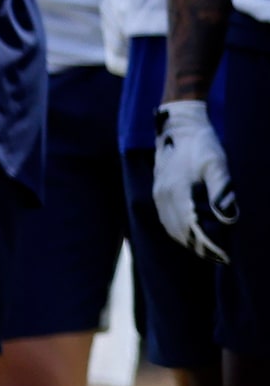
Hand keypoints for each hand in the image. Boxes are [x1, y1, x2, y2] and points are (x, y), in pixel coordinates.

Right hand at [156, 100, 238, 262]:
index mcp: (178, 193)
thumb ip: (221, 192)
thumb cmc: (202, 145)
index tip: (225, 257)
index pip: (193, 230)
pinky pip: (166, 220)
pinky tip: (190, 233)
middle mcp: (164, 197)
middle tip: (221, 258)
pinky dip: (179, 232)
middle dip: (200, 249)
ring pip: (171, 229)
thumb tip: (227, 220)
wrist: (178, 126)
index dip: (209, 246)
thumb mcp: (217, 165)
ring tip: (208, 250)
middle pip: (180, 233)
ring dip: (188, 242)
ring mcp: (159, 195)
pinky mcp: (158, 192)